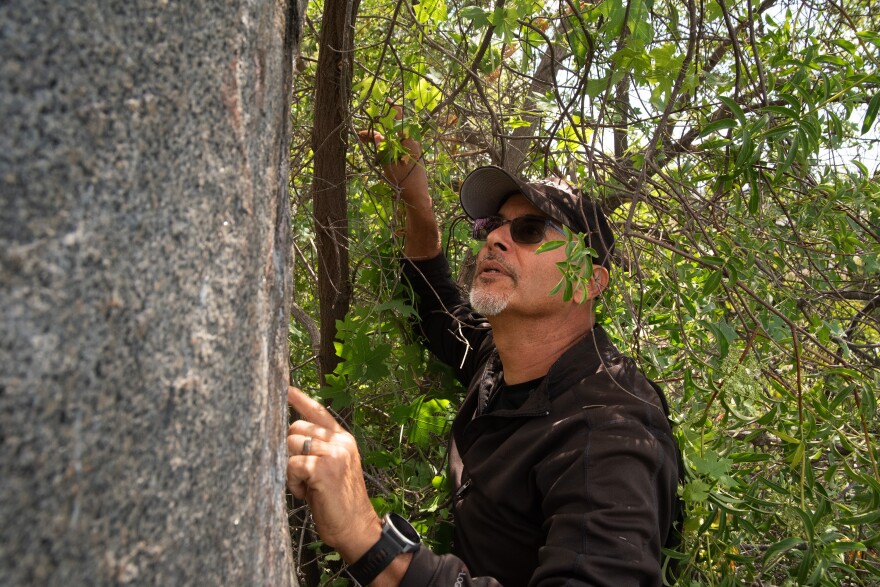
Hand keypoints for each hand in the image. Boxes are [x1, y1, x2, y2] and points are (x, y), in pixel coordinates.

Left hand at [287, 386, 381, 561]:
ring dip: (291, 469)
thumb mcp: (334, 468)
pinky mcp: (323, 468)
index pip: (319, 412)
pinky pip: (291, 465)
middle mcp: (340, 442)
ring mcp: (333, 453)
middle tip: (303, 475)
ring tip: (306, 485)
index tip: (285, 388)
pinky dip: (293, 482)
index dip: (301, 400)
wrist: (357, 527)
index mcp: (344, 439)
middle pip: (296, 427)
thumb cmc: (339, 501)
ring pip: (291, 444)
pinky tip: (306, 493)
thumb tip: (291, 436)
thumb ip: (320, 449)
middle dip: (291, 450)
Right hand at [358, 105, 429, 207]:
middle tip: (363, 132)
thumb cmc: (404, 182)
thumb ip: (382, 148)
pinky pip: (396, 146)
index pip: (401, 121)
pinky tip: (374, 148)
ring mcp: (411, 151)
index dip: (393, 109)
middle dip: (378, 129)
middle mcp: (411, 144)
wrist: (417, 198)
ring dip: (379, 138)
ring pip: (393, 139)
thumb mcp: (389, 164)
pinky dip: (385, 146)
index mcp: (409, 142)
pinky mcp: (409, 157)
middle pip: (393, 131)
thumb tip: (375, 134)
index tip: (387, 100)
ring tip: (363, 139)